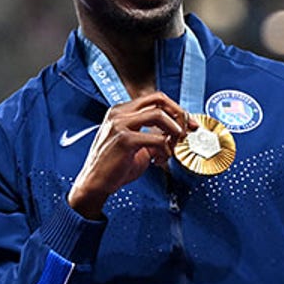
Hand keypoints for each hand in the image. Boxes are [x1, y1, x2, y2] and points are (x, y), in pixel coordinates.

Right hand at [67, 92, 193, 218]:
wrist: (95, 183)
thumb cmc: (114, 167)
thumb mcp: (137, 147)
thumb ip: (154, 136)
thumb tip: (176, 134)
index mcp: (121, 112)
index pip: (154, 99)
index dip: (176, 109)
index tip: (188, 122)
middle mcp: (119, 114)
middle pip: (158, 100)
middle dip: (179, 113)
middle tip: (188, 129)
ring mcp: (119, 124)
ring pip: (158, 114)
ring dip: (173, 130)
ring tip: (174, 145)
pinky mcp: (124, 140)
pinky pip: (156, 138)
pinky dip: (165, 148)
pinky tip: (162, 158)